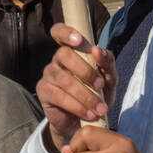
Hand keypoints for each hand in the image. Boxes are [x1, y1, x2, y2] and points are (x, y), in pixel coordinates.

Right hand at [37, 24, 117, 152]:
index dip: (66, 32)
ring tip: (99, 108)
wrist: (85, 121)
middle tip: (100, 86)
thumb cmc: (97, 93)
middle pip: (64, 54)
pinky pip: (58, 96)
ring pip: (63, 78)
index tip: (78, 40)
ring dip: (85, 94)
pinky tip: (88, 114)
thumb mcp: (108, 79)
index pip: (60, 32)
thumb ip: (107, 63)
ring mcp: (48, 74)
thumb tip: (98, 50)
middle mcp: (57, 59)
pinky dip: (77, 106)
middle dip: (85, 70)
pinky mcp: (43, 91)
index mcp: (73, 50)